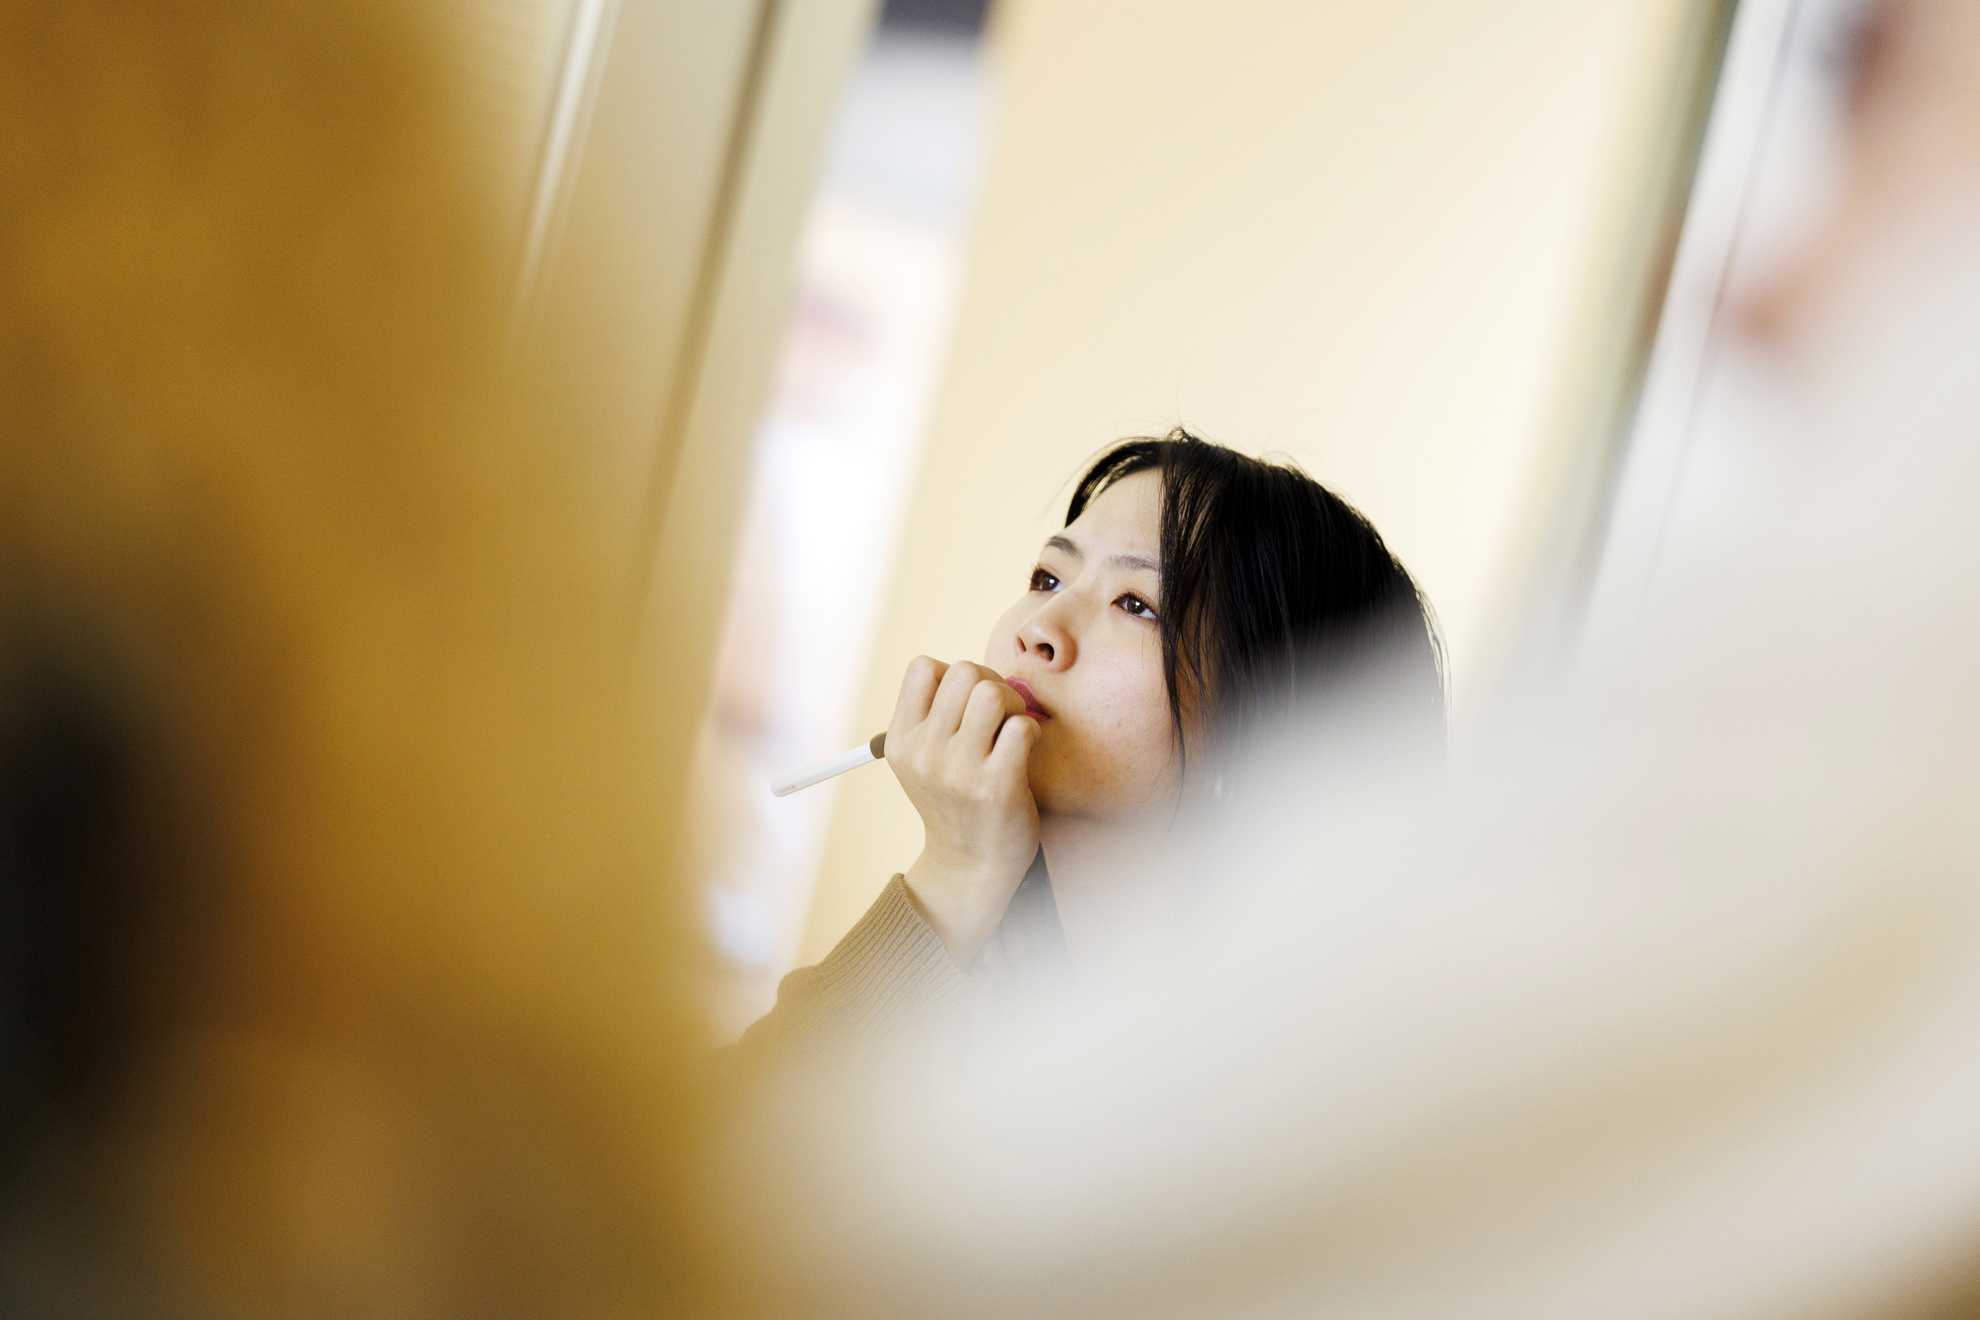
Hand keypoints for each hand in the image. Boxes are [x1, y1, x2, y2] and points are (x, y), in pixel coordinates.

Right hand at [887, 656, 1040, 965]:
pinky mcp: (995, 786)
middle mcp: (924, 752)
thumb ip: (940, 715)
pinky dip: (1030, 732)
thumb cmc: (957, 801)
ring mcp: (958, 770)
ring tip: (1011, 731)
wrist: (971, 866)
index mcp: (902, 740)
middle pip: (965, 672)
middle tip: (998, 715)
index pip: (924, 667)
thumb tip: (983, 674)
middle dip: (990, 683)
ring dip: (1013, 705)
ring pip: (993, 692)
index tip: (966, 704)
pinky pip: (1022, 726)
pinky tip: (1024, 752)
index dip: (953, 675)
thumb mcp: (926, 760)